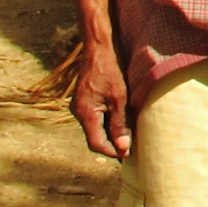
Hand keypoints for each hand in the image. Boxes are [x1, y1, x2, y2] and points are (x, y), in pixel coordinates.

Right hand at [71, 37, 131, 159]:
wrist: (97, 51)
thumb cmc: (110, 72)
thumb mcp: (119, 99)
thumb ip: (119, 124)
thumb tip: (123, 147)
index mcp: (85, 114)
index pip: (96, 143)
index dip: (112, 151)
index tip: (127, 155)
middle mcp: (78, 113)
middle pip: (94, 138)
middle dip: (111, 145)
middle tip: (129, 148)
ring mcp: (78, 107)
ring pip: (94, 129)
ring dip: (109, 134)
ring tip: (127, 136)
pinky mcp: (82, 102)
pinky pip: (93, 119)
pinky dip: (105, 124)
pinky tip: (118, 122)